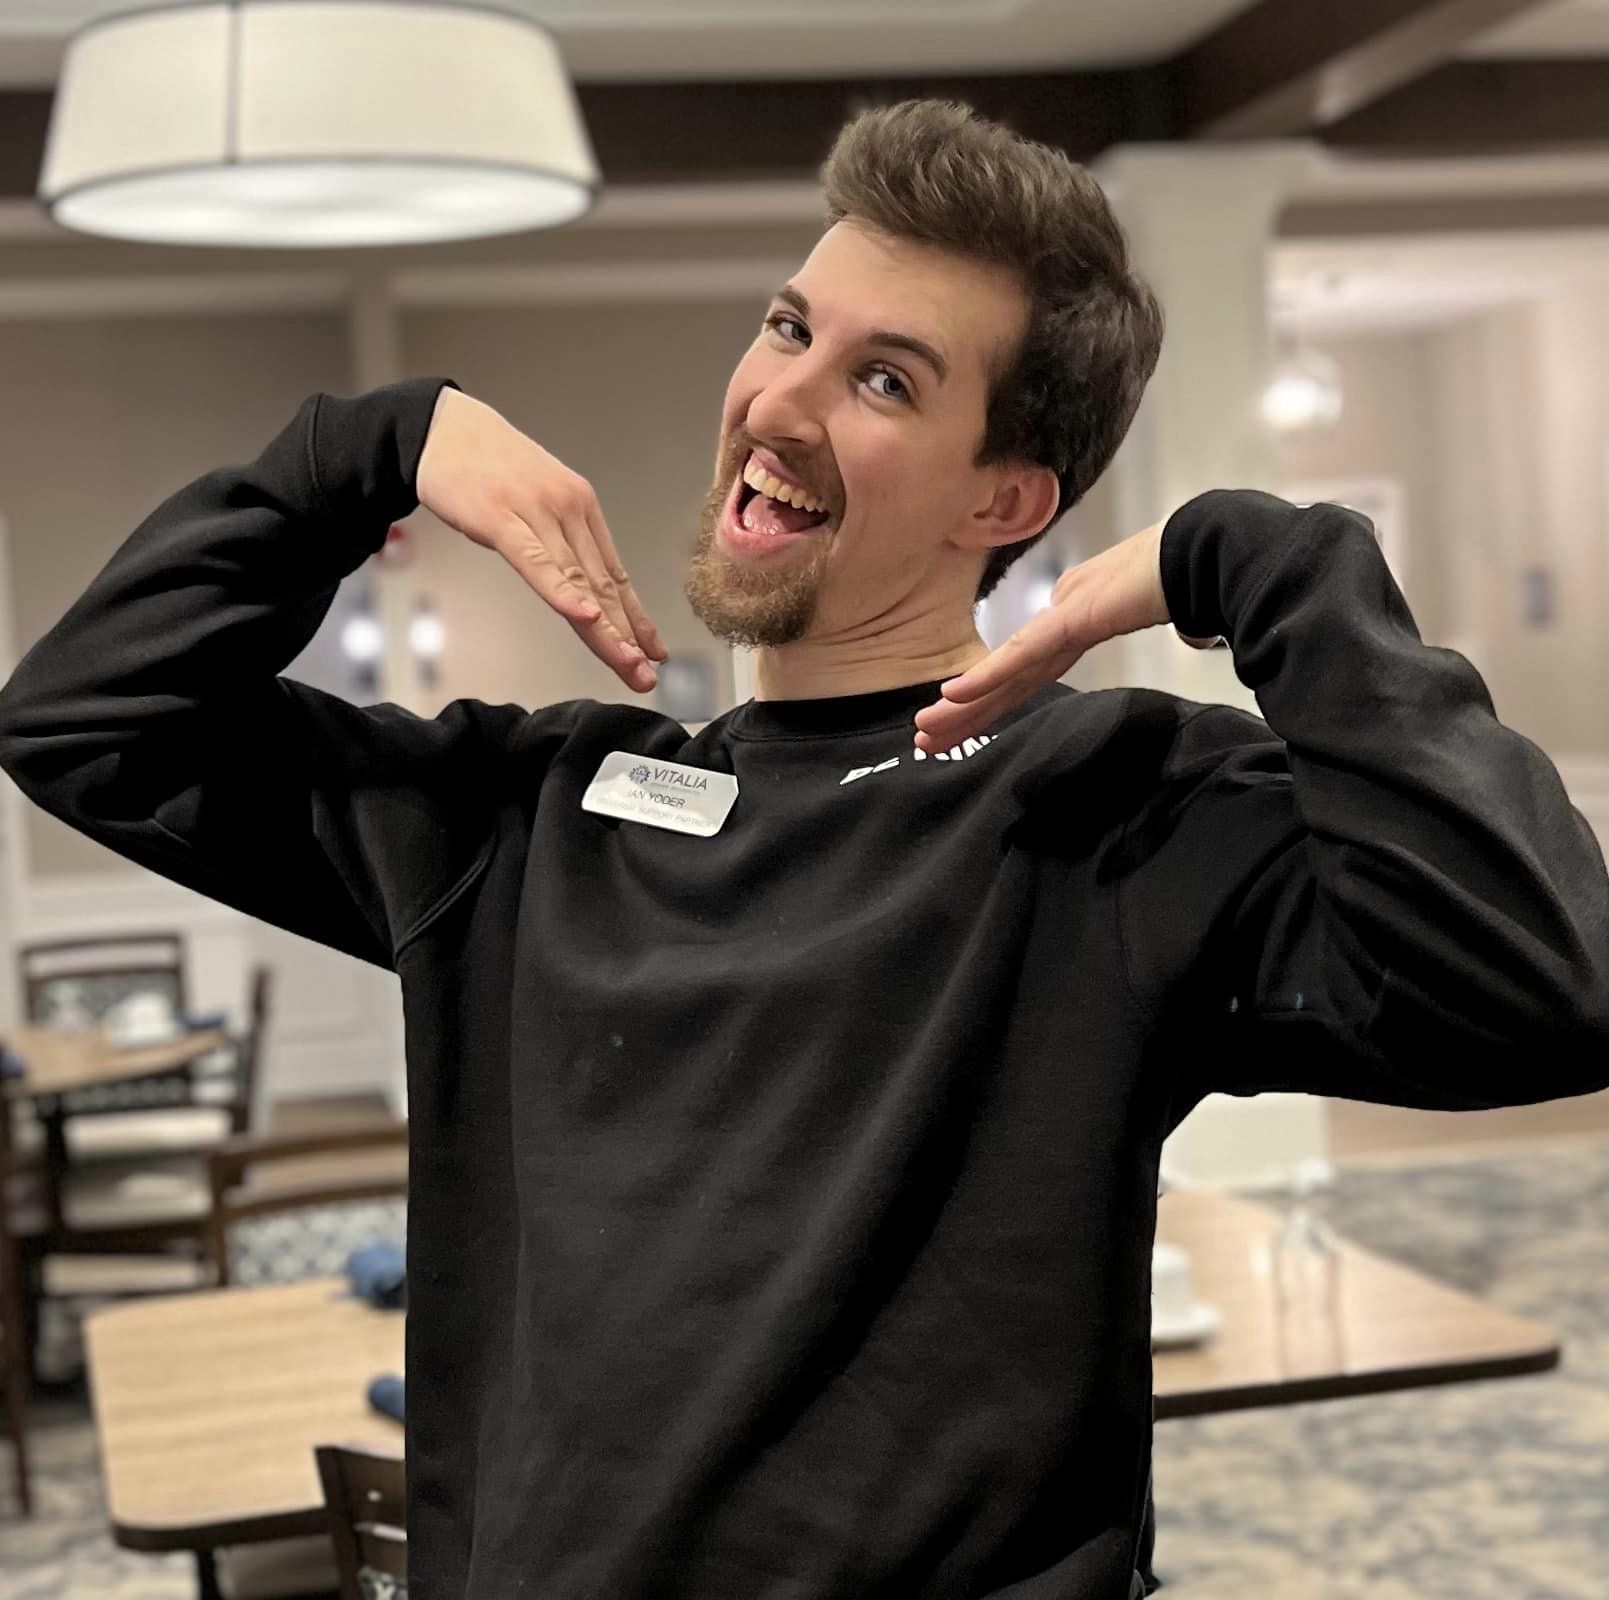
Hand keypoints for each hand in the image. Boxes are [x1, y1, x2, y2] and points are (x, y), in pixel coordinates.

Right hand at [416, 386, 667, 692]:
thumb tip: (578, 585)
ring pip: (578, 581)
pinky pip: (537, 564)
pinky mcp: (502, 519)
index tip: (654, 651)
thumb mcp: (534, 503)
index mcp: (581, 509)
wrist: (442, 427)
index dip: (636, 618)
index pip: (614, 575)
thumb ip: (556, 542)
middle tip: (648, 674)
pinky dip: (563, 593)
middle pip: (603, 585)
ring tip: (628, 662)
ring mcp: (538, 513)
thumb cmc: (486, 467)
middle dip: (629, 635)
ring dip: (605, 628)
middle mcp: (569, 510)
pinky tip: (584, 616)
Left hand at [913, 521, 1219, 750]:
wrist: (1204, 547)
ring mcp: (1061, 618)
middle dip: (964, 712)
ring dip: (962, 704)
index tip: (961, 723)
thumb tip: (1196, 633)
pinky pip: (1022, 655)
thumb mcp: (1174, 608)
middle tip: (924, 739)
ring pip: (1002, 672)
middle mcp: (1058, 622)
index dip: (992, 699)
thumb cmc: (1190, 570)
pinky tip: (954, 693)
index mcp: (1076, 624)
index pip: (1026, 674)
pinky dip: (988, 675)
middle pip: (1004, 680)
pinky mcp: (1070, 618)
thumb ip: (1176, 623)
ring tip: (926, 729)